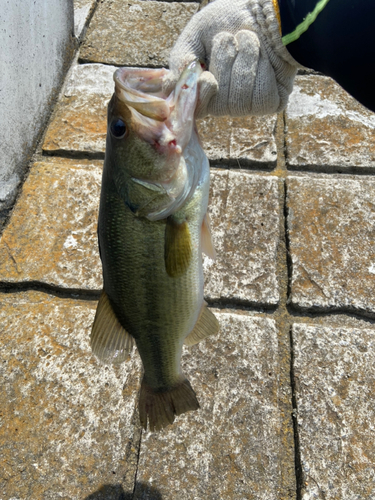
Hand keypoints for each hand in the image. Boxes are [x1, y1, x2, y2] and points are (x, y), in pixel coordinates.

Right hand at [164, 0, 298, 117]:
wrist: (267, 11)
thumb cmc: (230, 20)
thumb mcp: (197, 33)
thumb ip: (180, 59)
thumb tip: (171, 85)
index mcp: (201, 90)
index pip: (193, 111)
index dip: (199, 98)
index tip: (206, 77)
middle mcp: (222, 103)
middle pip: (217, 105)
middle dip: (224, 65)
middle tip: (228, 40)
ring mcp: (246, 106)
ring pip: (238, 102)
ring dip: (243, 62)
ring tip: (248, 42)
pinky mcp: (269, 104)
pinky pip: (260, 97)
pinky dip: (261, 69)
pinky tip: (263, 56)